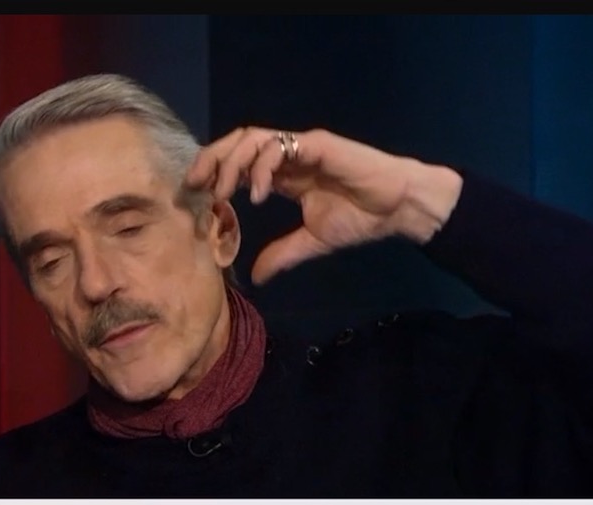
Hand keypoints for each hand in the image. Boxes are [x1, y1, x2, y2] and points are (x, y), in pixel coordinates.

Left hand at [185, 127, 462, 284]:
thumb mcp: (312, 241)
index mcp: (285, 173)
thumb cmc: (362, 218)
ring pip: (253, 138)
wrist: (398, 208)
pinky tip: (257, 193)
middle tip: (195, 185)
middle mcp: (289, 155)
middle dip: (212, 159)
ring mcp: (303, 146)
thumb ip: (282, 253)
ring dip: (231, 162)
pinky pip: (281, 147)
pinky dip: (262, 167)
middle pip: (239, 142)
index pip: (240, 161)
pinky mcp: (318, 144)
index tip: (195, 193)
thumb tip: (256, 277)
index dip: (215, 171)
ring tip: (222, 192)